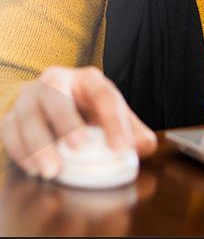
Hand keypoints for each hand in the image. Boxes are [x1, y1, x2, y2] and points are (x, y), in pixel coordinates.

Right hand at [0, 66, 156, 178]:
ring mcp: (31, 96)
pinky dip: (21, 151)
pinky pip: (10, 130)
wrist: (53, 103)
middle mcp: (57, 80)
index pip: (105, 96)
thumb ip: (132, 131)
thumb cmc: (88, 110)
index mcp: (89, 79)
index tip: (123, 149)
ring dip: (38, 144)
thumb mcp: (112, 114)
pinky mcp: (12, 114)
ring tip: (52, 170)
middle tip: (78, 147)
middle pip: (57, 96)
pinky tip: (34, 169)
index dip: (115, 123)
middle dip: (67, 122)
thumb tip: (144, 147)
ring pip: (28, 114)